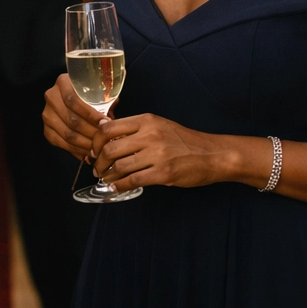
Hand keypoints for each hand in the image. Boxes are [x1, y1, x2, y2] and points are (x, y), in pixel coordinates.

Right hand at [41, 73, 108, 159]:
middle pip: (71, 119)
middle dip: (90, 132)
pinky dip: (75, 150)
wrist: (73, 95)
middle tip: (105, 140)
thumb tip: (113, 121)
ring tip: (98, 149)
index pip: (74, 101)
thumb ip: (105, 100)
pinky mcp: (46, 129)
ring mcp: (47, 114)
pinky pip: (61, 143)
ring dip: (84, 144)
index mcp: (63, 82)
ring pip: (66, 134)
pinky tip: (87, 153)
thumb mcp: (97, 90)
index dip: (90, 114)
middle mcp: (51, 97)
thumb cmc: (89, 93)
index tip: (106, 123)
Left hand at [94, 114, 229, 191]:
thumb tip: (108, 134)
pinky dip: (119, 185)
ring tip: (106, 178)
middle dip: (99, 161)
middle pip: (110, 148)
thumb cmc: (185, 141)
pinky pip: (132, 180)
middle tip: (97, 168)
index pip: (109, 128)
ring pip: (119, 166)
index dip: (96, 141)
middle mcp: (150, 135)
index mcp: (147, 120)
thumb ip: (137, 129)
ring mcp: (156, 154)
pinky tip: (116, 187)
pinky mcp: (163, 173)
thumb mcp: (160, 125)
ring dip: (108, 175)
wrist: (212, 154)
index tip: (94, 149)